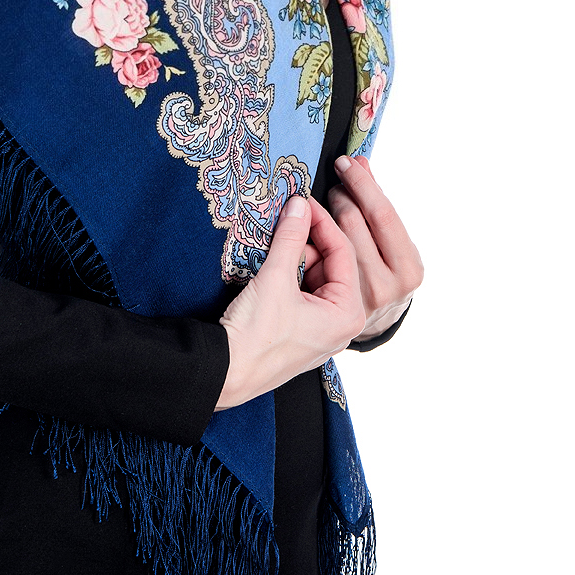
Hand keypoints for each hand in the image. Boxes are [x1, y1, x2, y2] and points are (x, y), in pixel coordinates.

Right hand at [216, 193, 365, 411]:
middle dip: (307, 242)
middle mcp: (342, 324)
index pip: (343, 252)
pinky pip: (303, 293)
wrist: (226, 374)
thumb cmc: (256, 336)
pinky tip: (270, 268)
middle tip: (284, 221)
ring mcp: (321, 330)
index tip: (302, 200)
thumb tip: (299, 205)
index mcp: (348, 313)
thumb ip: (290, 237)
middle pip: (331, 265)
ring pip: (314, 278)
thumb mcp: (275, 278)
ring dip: (295, 258)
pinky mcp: (301, 332)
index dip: (321, 221)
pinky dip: (288, 276)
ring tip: (273, 247)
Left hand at [310, 157, 423, 340]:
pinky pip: (316, 260)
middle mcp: (385, 287)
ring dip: (321, 215)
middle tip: (331, 181)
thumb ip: (375, 202)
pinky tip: (307, 230)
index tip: (344, 162)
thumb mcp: (390, 239)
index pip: (381, 214)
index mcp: (408, 268)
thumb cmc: (384, 269)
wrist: (375, 319)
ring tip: (320, 202)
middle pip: (352, 223)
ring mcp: (357, 299)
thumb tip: (360, 161)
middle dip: (339, 195)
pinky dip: (311, 240)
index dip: (361, 184)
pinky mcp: (331, 305)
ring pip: (330, 240)